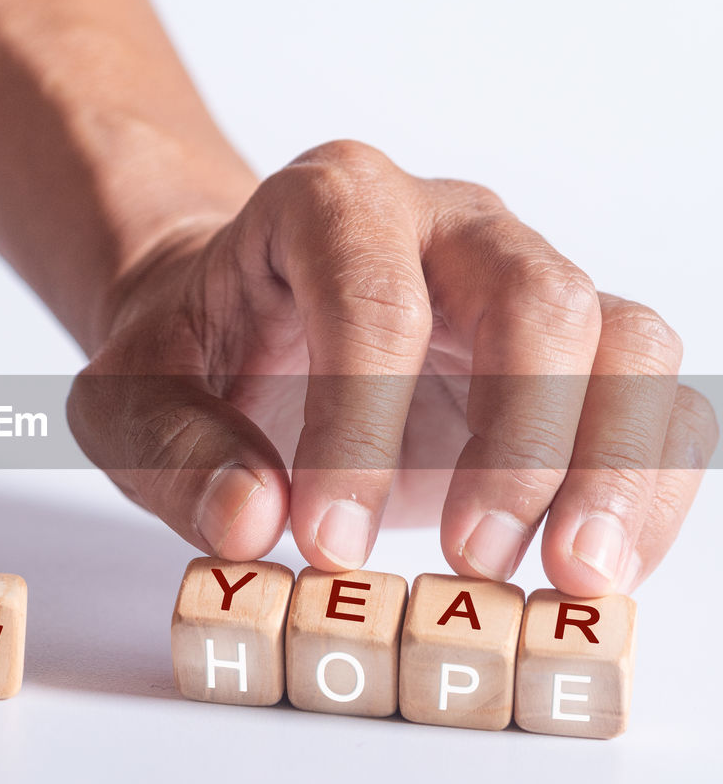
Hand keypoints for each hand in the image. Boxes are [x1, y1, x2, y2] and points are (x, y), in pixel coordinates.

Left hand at [68, 140, 717, 595]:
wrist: (239, 327)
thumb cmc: (190, 354)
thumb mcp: (132, 401)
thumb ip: (175, 453)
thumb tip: (251, 523)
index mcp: (328, 204)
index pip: (371, 292)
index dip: (361, 419)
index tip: (330, 541)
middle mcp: (446, 226)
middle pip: (535, 298)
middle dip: (518, 441)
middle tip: (472, 561)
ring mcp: (522, 279)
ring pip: (626, 340)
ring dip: (611, 467)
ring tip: (566, 579)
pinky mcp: (570, 352)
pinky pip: (651, 400)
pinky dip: (645, 486)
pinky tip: (592, 570)